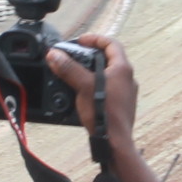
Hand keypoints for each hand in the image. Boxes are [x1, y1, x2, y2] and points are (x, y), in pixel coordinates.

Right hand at [45, 32, 142, 147]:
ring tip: (76, 73)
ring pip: (108, 74)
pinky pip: (108, 88)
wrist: (114, 142)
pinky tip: (82, 92)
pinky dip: (95, 85)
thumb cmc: (104, 113)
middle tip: (75, 56)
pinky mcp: (121, 105)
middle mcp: (127, 78)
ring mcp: (126, 93)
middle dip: (90, 55)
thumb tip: (54, 54)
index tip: (80, 41)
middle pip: (109, 58)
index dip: (95, 38)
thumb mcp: (83, 86)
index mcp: (122, 68)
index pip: (111, 43)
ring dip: (91, 70)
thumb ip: (68, 68)